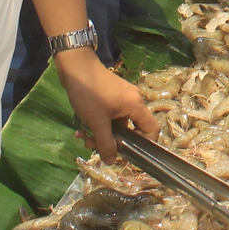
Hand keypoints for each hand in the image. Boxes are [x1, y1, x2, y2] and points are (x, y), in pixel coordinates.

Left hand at [58, 49, 156, 163]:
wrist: (76, 67)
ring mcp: (122, 98)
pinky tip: (81, 129)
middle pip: (132, 129)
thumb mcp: (97, 122)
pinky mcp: (111, 96)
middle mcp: (133, 102)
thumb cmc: (90, 94)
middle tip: (95, 146)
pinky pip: (110, 116)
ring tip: (84, 138)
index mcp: (136, 106)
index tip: (127, 152)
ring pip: (117, 124)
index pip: (152, 129)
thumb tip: (111, 162)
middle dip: (113, 141)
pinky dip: (98, 124)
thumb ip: (105, 143)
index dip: (144, 144)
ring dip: (102, 134)